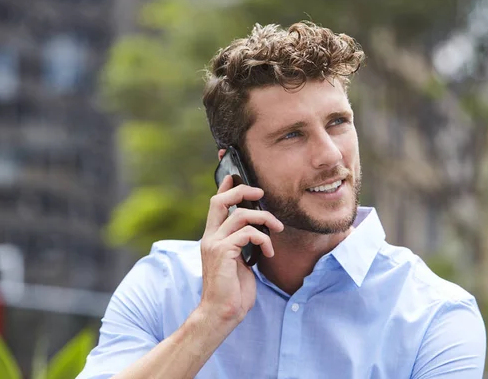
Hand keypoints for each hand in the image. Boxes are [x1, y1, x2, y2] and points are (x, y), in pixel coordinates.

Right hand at [198, 175, 283, 324]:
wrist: (221, 312)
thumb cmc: (232, 290)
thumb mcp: (239, 260)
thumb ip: (242, 243)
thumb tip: (257, 230)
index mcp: (212, 237)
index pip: (216, 204)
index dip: (226, 186)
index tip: (235, 174)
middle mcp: (210, 237)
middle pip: (221, 200)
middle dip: (243, 191)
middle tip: (261, 193)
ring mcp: (214, 244)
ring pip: (241, 215)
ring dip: (265, 218)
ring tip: (276, 229)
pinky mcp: (223, 252)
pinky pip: (249, 233)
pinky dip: (264, 239)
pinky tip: (269, 252)